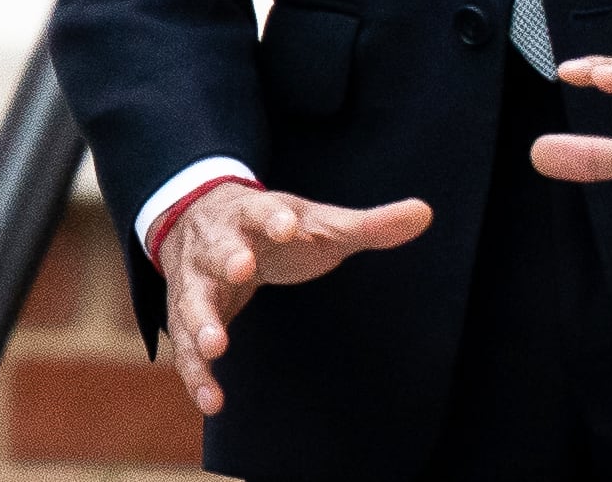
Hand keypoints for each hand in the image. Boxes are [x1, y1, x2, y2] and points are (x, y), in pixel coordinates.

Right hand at [155, 181, 429, 416]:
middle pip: (218, 250)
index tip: (288, 223)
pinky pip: (186, 348)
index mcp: (251, 215)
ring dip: (202, 322)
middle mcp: (216, 245)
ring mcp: (196, 282)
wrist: (196, 217)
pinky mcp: (186, 317)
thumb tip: (424, 213)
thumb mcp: (315, 221)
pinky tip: (213, 402)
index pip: (261, 210)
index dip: (273, 217)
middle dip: (229, 258)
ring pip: (192, 301)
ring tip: (216, 344)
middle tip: (241, 267)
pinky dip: (197, 374)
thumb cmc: (271, 226)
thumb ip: (366, 224)